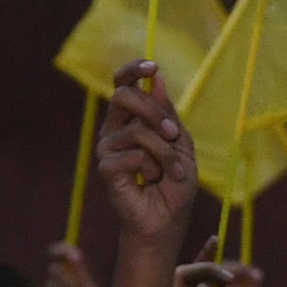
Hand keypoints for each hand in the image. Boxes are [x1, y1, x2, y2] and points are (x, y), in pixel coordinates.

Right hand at [96, 62, 195, 248]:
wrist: (168, 220)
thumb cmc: (174, 183)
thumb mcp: (180, 142)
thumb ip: (167, 112)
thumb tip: (156, 78)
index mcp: (131, 119)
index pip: (122, 83)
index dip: (133, 69)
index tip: (152, 66)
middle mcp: (115, 129)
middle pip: (123, 95)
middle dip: (154, 111)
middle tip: (171, 133)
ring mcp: (107, 148)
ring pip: (137, 130)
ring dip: (164, 152)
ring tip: (170, 172)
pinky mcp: (106, 168)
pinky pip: (134, 154)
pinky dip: (153, 168)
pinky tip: (151, 182)